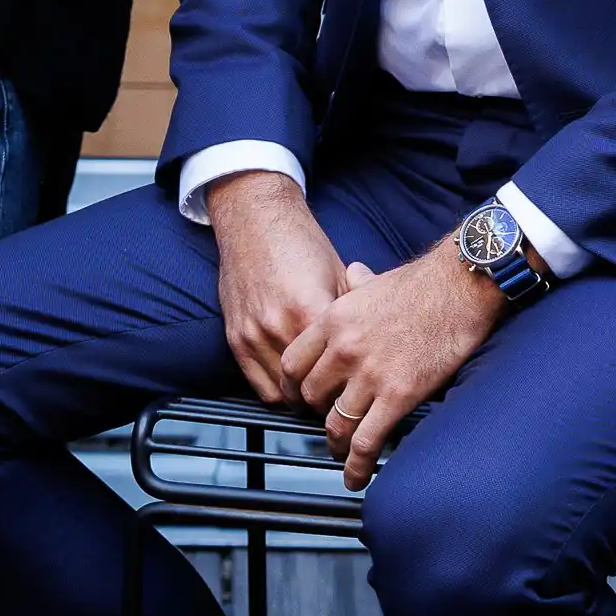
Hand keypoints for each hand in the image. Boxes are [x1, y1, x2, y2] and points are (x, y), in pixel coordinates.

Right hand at [206, 172, 346, 408]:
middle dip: (328, 396)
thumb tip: (379, 340)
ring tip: (319, 390)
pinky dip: (278, 389)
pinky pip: (258, 384)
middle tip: (343, 395)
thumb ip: (355, 311)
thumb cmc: (300, 242)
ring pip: (283, 393)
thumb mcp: (339, 272)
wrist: (254, 219)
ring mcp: (253, 334)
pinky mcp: (235, 338)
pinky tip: (294, 381)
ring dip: (302, 396)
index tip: (361, 387)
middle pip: (309, 388)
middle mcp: (278, 327)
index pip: (336, 371)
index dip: (351, 385)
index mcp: (309, 310)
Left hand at [281, 246, 498, 486]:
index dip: (293, 389)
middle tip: (327, 423)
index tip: (300, 399)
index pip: (292, 364)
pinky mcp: (398, 395)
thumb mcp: (373, 279)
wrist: (458, 287)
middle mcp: (343, 349)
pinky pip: (367, 441)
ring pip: (336, 425)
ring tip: (342, 454)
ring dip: (337, 445)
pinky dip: (358, 466)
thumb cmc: (422, 283)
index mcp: (333, 320)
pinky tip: (357, 476)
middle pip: (312, 397)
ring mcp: (369, 374)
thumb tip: (352, 275)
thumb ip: (355, 285)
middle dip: (317, 415)